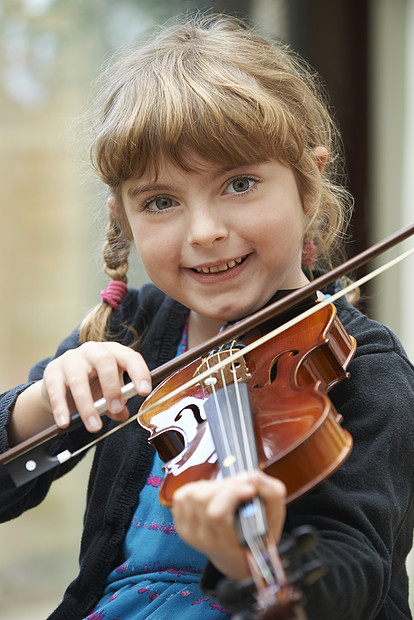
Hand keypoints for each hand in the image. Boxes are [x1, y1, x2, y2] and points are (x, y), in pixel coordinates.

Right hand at [41, 341, 151, 431]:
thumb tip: (123, 414)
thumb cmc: (92, 384)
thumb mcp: (109, 392)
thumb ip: (118, 402)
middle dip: (112, 387)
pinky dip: (61, 408)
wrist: (60, 383)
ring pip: (79, 379)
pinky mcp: (53, 371)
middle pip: (105, 361)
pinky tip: (65, 423)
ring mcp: (71, 359)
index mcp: (113, 352)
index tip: (144, 391)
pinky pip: (56, 390)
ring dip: (87, 405)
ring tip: (94, 426)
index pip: (130, 357)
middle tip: (116, 408)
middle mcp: (93, 350)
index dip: (139, 372)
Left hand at [171, 471, 285, 580]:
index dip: (232, 493)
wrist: (238, 555)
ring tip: (227, 492)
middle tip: (240, 486)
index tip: (250, 488)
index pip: (217, 514)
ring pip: (191, 494)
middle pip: (202, 499)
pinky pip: (183, 496)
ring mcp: (190, 533)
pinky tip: (212, 495)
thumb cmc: (257, 533)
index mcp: (229, 544)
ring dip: (212, 486)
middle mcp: (205, 540)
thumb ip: (271, 493)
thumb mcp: (274, 516)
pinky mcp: (181, 524)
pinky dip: (198, 489)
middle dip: (225, 485)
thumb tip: (254, 476)